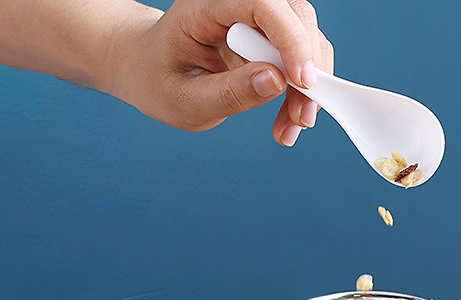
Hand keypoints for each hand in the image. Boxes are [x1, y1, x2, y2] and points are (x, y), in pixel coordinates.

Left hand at [102, 0, 333, 144]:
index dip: (290, 39)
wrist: (152, 71)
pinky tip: (289, 118)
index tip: (302, 82)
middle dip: (307, 69)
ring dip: (308, 86)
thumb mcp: (186, 98)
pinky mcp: (268, 36)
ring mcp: (255, 17)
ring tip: (291, 126)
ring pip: (305, 37)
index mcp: (206, 4)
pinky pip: (300, 56)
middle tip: (302, 118)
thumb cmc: (160, 80)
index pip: (262, 5)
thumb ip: (229, 92)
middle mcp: (236, 1)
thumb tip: (276, 81)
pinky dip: (301, 90)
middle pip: (294, 18)